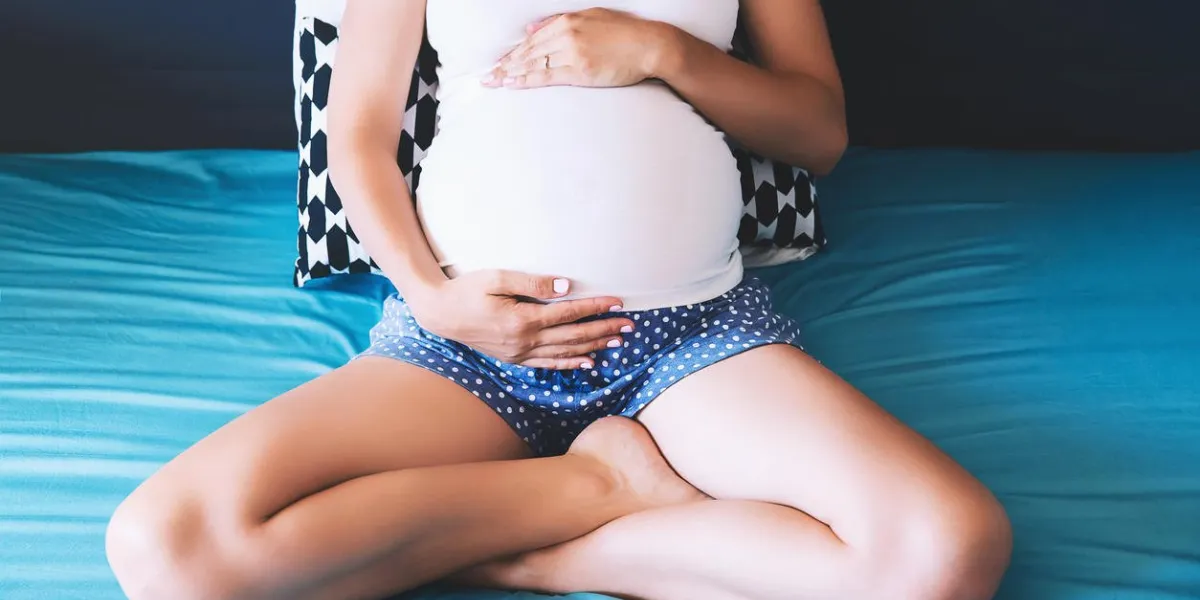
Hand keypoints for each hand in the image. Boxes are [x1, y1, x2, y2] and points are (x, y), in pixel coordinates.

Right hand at [406, 270, 634, 369]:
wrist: (439, 313)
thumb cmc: (467, 289)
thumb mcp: (497, 278)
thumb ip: (534, 282)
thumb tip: (567, 287)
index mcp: (523, 319)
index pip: (569, 313)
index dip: (596, 307)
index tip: (618, 302)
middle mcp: (524, 341)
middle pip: (574, 336)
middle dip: (604, 330)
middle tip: (630, 325)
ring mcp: (519, 353)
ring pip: (565, 352)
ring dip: (594, 347)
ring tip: (618, 342)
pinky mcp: (514, 358)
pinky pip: (548, 364)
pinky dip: (571, 364)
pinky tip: (588, 361)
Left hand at [482, 9, 675, 89]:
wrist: (648, 45)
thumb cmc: (624, 32)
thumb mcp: (590, 17)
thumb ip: (559, 22)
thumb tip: (531, 30)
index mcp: (567, 21)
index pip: (532, 40)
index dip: (513, 53)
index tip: (499, 63)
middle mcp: (566, 35)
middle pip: (528, 52)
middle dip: (505, 65)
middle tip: (487, 77)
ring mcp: (572, 53)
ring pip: (534, 64)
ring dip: (511, 74)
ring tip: (494, 82)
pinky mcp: (581, 71)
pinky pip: (547, 76)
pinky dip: (527, 80)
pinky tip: (513, 84)